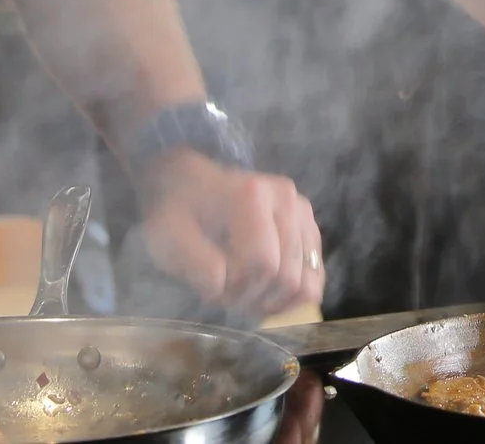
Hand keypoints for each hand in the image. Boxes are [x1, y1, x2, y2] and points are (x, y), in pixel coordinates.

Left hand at [138, 150, 324, 315]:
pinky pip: (316, 275)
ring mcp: (302, 210)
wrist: (188, 183)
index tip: (213, 291)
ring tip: (246, 297)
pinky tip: (266, 294)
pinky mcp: (308, 225)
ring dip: (275, 301)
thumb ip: (196, 265)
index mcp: (252, 195)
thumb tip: (225, 288)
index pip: (262, 264)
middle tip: (228, 298)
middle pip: (286, 276)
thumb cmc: (176, 211)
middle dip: (255, 299)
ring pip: (306, 281)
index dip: (238, 291)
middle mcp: (286, 198)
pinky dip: (293, 295)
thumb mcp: (168, 236)